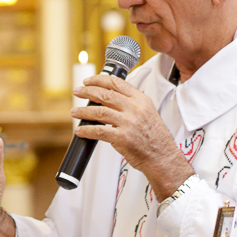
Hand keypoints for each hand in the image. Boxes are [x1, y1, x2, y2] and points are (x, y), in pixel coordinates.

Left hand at [72, 75, 192, 199]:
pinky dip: (86, 130)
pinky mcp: (122, 137)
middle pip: (105, 94)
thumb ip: (133, 103)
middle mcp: (134, 109)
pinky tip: (80, 130)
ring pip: (99, 112)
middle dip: (87, 92)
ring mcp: (128, 123)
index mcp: (141, 100)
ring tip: (74, 111)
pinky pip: (98, 131)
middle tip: (77, 92)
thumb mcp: (148, 112)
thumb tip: (114, 97)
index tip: (88, 81)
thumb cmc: (155, 137)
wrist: (162, 156)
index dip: (99, 79)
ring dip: (83, 111)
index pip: (117, 83)